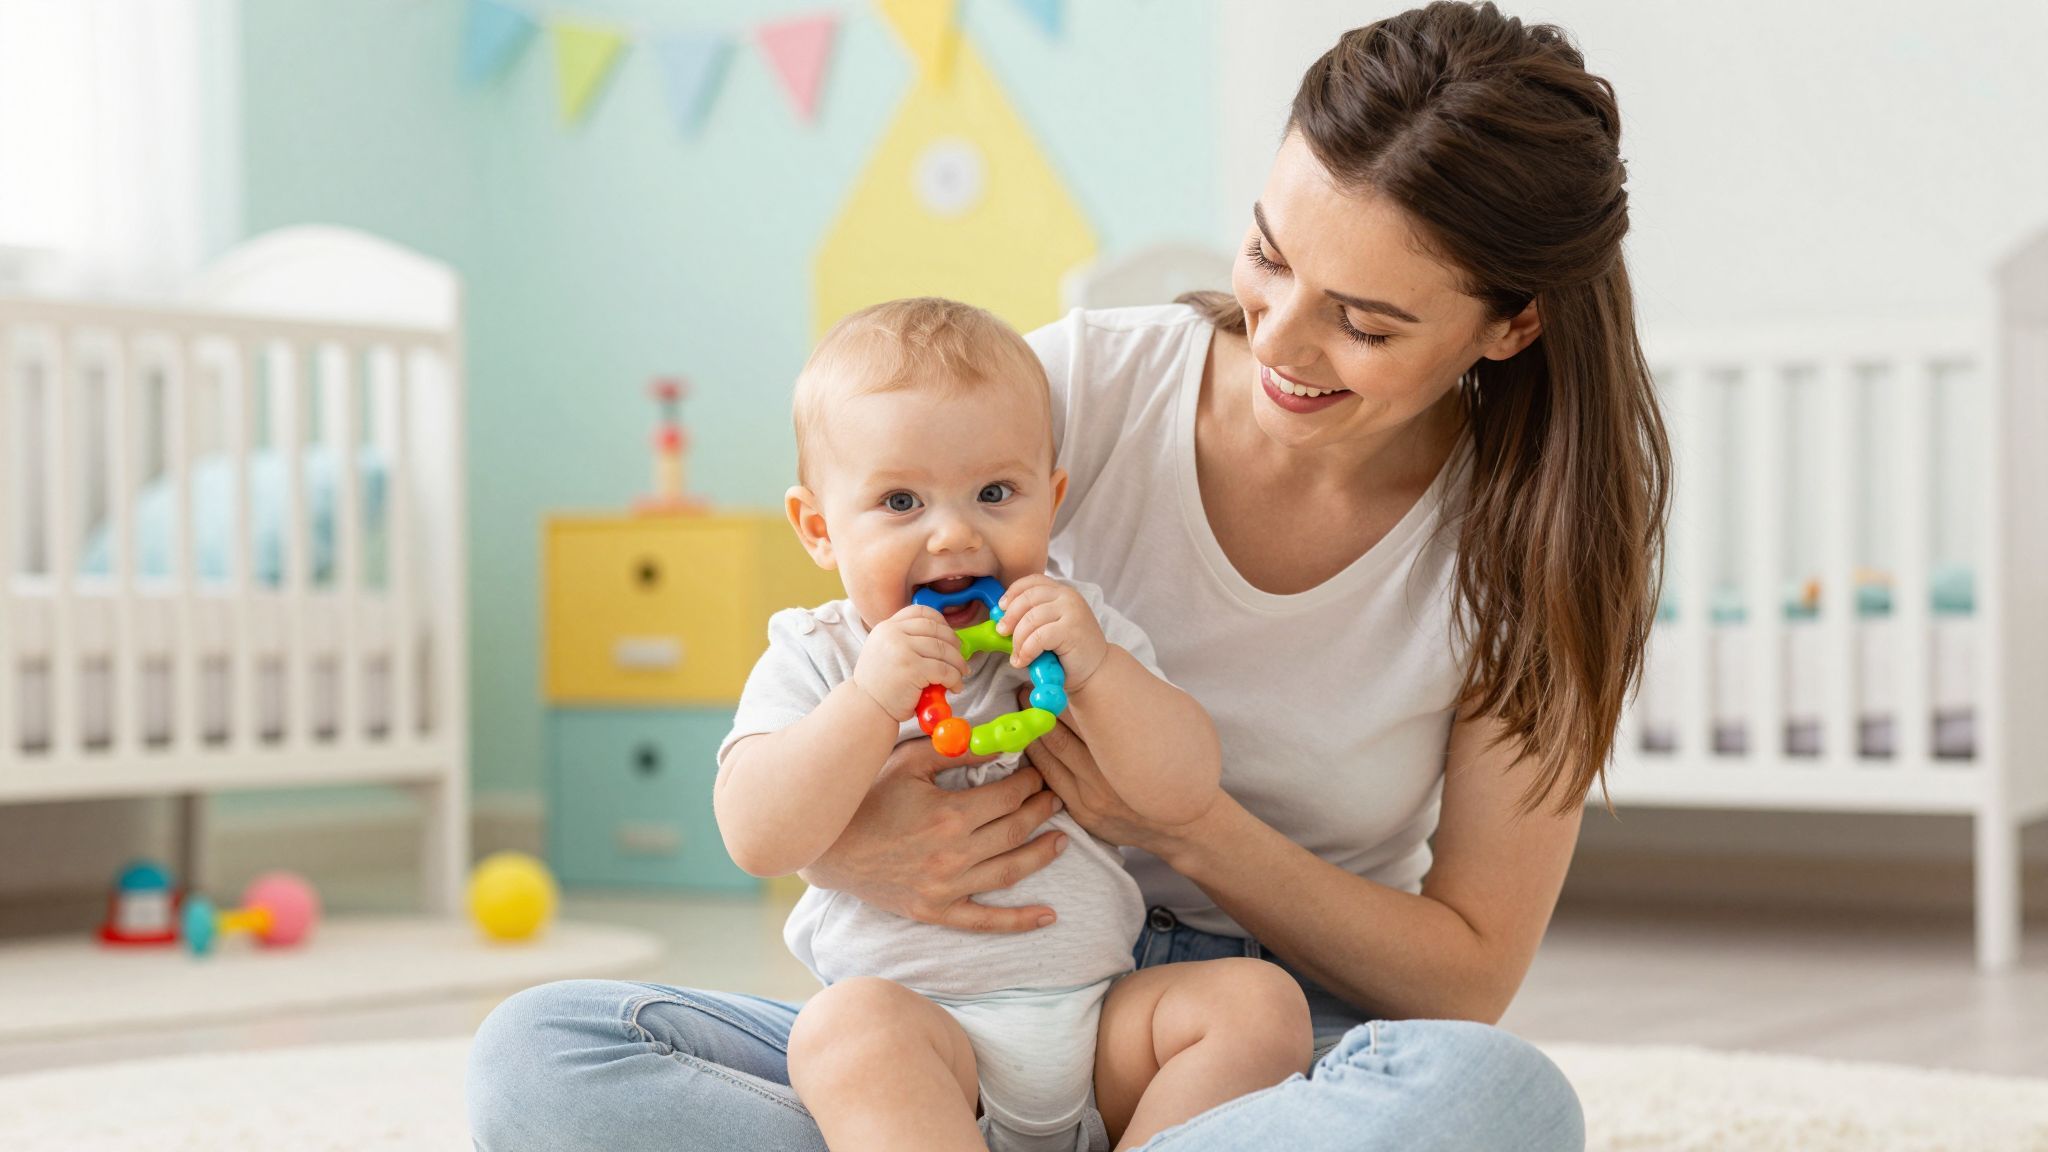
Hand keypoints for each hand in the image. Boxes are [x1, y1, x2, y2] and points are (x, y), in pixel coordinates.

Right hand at [801, 737, 1071, 931]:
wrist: (828, 847)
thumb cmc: (866, 798)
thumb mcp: (907, 761)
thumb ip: (954, 750)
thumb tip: (998, 741)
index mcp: (949, 814)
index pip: (1008, 796)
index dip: (1030, 781)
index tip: (1037, 772)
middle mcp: (954, 854)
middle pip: (1015, 830)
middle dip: (1041, 810)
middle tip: (1055, 797)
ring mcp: (947, 887)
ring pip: (1010, 870)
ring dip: (1042, 854)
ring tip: (1063, 838)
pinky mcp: (936, 911)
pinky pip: (986, 920)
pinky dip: (1020, 921)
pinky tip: (1049, 916)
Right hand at [854, 605, 967, 721]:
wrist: (865, 708)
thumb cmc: (880, 685)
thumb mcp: (885, 652)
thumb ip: (905, 640)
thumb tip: (945, 640)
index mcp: (886, 627)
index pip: (920, 612)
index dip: (941, 622)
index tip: (950, 636)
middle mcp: (893, 633)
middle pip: (936, 629)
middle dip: (954, 644)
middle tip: (960, 659)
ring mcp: (902, 649)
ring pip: (943, 650)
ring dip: (958, 664)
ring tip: (960, 675)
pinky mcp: (912, 668)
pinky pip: (944, 669)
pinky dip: (955, 679)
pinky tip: (954, 687)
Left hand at [995, 575, 1108, 689]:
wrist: (1096, 672)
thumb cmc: (1069, 652)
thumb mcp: (1049, 627)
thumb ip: (1032, 618)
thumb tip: (1001, 621)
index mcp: (1062, 592)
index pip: (1032, 581)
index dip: (1013, 592)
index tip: (1001, 609)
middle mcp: (1068, 597)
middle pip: (1028, 598)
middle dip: (1010, 617)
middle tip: (1002, 633)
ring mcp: (1072, 611)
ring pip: (1030, 619)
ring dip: (1017, 640)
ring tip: (1017, 656)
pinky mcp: (1071, 630)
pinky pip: (1038, 637)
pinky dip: (1026, 650)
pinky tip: (1024, 660)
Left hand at [1014, 685, 1222, 854]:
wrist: (1181, 826)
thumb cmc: (1167, 776)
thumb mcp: (1159, 742)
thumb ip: (1129, 719)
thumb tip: (1105, 686)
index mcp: (1125, 753)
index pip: (1083, 718)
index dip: (1061, 696)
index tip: (1049, 679)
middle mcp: (1105, 777)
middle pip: (1060, 735)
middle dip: (1039, 710)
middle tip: (1026, 690)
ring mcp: (1090, 797)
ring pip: (1050, 756)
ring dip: (1033, 731)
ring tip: (1023, 710)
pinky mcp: (1081, 812)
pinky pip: (1050, 780)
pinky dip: (1037, 758)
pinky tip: (1030, 742)